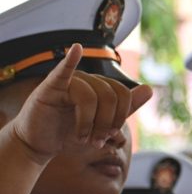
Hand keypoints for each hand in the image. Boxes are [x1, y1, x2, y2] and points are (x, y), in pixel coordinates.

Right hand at [9, 45, 151, 163]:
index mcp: (100, 86)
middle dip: (106, 123)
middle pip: (109, 96)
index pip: (123, 93)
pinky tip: (76, 50)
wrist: (39, 143)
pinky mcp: (49, 88)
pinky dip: (70, 60)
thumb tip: (149, 89)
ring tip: (82, 139)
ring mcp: (68, 82)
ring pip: (91, 97)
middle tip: (96, 141)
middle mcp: (86, 80)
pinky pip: (62, 71)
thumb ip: (124, 107)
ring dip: (88, 124)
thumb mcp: (101, 122)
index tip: (110, 135)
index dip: (120, 116)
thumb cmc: (69, 131)